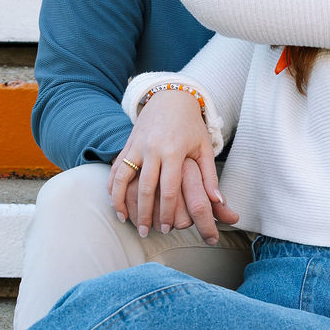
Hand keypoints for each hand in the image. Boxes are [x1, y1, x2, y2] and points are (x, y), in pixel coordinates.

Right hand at [108, 89, 238, 240]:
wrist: (171, 97)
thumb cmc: (191, 126)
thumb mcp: (204, 148)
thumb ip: (209, 176)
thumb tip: (218, 203)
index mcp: (174, 152)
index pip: (169, 189)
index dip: (168, 212)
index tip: (168, 229)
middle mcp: (152, 149)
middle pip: (145, 188)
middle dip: (145, 213)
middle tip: (146, 232)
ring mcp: (137, 145)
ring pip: (124, 177)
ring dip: (121, 201)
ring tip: (124, 220)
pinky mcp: (127, 144)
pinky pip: (115, 167)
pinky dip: (112, 186)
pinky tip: (113, 201)